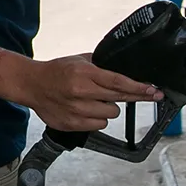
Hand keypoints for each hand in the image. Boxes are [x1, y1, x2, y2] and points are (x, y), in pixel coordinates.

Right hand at [18, 54, 162, 131]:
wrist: (32, 85)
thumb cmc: (56, 71)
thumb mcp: (80, 60)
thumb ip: (102, 66)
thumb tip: (126, 71)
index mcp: (84, 74)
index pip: (118, 82)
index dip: (139, 88)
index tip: (154, 91)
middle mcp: (80, 93)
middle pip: (118, 100)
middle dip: (131, 97)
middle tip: (144, 94)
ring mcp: (76, 111)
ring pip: (110, 115)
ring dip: (109, 108)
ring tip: (95, 100)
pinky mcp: (71, 124)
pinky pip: (98, 125)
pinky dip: (97, 118)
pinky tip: (87, 109)